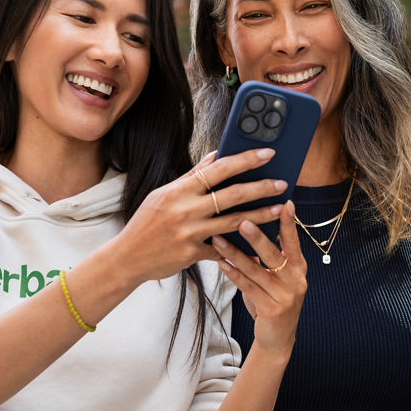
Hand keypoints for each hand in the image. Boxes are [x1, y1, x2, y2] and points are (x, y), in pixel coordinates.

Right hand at [110, 148, 289, 284]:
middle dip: (262, 187)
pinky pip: (223, 249)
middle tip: (282, 183)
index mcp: (178, 189)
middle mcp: (185, 209)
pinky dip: (240, 245)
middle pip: (232, 194)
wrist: (128, 257)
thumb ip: (192, 176)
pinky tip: (259, 242)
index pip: (218, 168)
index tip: (267, 153)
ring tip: (279, 209)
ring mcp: (189, 233)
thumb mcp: (164, 194)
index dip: (245, 159)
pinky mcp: (192, 254)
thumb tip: (216, 155)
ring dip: (261, 215)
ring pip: (234, 222)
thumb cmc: (147, 223)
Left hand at [210, 203, 305, 355]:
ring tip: (219, 239)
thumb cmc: (273, 300)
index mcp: (299, 268)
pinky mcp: (272, 309)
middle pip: (275, 254)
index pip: (294, 242)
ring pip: (256, 270)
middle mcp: (296, 280)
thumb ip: (267, 258)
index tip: (285, 203)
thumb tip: (249, 227)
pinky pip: (248, 287)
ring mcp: (286, 296)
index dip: (289, 223)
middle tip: (243, 220)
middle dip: (258, 237)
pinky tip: (220, 263)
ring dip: (236, 254)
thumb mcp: (276, 278)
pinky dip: (233, 274)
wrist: (277, 338)